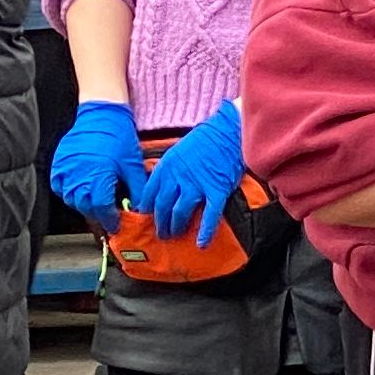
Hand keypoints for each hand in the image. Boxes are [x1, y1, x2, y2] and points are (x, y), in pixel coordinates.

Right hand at [48, 99, 139, 225]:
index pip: (102, 209)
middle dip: (97, 215)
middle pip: (85, 207)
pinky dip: (68, 192)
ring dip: (83, 204)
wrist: (102, 113)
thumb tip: (140, 210)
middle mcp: (79, 175)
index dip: (110, 220)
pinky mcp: (59, 163)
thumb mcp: (133, 166)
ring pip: (71, 199)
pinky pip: (59, 186)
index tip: (116, 225)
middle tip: (107, 215)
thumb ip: (137, 191)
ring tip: (95, 202)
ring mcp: (66, 169)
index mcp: (99, 177)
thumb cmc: (119, 137)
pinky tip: (79, 190)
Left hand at [136, 104, 245, 247]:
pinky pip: (209, 215)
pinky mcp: (216, 190)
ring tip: (175, 235)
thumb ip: (169, 170)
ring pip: (180, 212)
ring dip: (176, 226)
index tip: (146, 218)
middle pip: (163, 206)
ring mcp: (197, 185)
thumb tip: (163, 187)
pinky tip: (202, 243)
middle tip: (161, 233)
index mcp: (166, 166)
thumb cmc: (205, 140)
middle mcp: (178, 177)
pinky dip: (205, 231)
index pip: (149, 193)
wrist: (228, 131)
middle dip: (160, 223)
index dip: (146, 209)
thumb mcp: (178, 150)